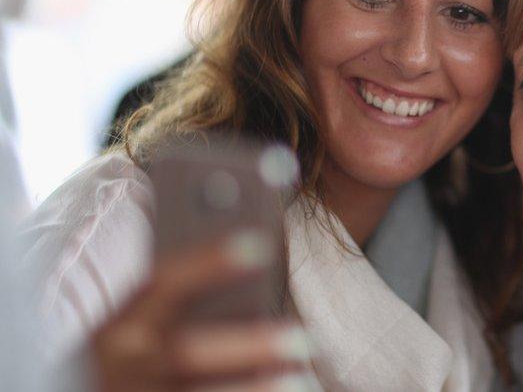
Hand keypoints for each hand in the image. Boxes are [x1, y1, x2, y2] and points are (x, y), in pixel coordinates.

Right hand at [89, 231, 309, 391]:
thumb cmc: (160, 355)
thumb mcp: (160, 326)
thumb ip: (194, 297)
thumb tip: (259, 250)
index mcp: (121, 325)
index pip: (162, 282)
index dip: (209, 261)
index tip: (260, 244)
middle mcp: (122, 365)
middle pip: (185, 351)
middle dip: (248, 345)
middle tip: (302, 340)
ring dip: (255, 388)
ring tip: (300, 379)